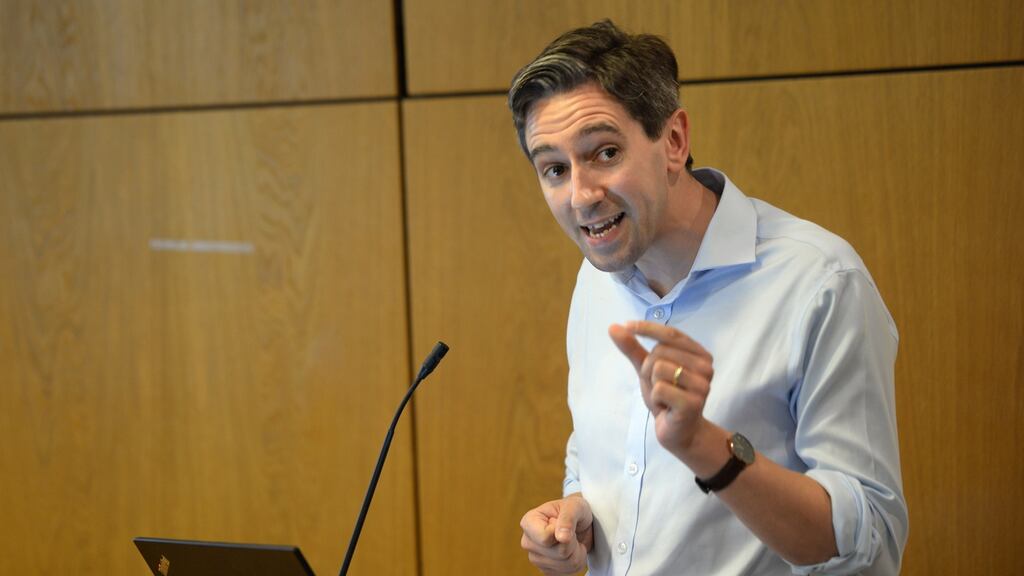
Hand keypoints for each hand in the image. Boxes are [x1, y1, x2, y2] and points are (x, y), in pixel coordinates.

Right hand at [520, 494, 592, 574]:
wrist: (580, 523)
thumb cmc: (574, 509)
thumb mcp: (574, 506)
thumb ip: (567, 519)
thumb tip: (561, 537)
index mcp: (529, 522)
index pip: (545, 538)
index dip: (562, 532)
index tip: (563, 522)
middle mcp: (528, 541)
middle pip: (558, 553)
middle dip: (572, 543)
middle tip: (572, 532)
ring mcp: (536, 558)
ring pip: (565, 564)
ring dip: (577, 553)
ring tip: (573, 540)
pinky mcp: (546, 570)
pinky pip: (567, 572)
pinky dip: (576, 562)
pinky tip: (572, 550)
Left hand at [609, 321, 714, 456]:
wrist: (679, 431)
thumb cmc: (666, 397)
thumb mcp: (647, 369)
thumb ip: (633, 348)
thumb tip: (613, 326)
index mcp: (699, 354)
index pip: (670, 333)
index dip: (647, 328)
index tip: (627, 325)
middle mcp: (705, 366)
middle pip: (659, 352)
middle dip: (648, 369)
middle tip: (660, 386)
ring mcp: (702, 385)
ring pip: (657, 368)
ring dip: (652, 385)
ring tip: (664, 396)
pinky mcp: (693, 402)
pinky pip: (659, 389)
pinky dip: (655, 399)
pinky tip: (666, 407)